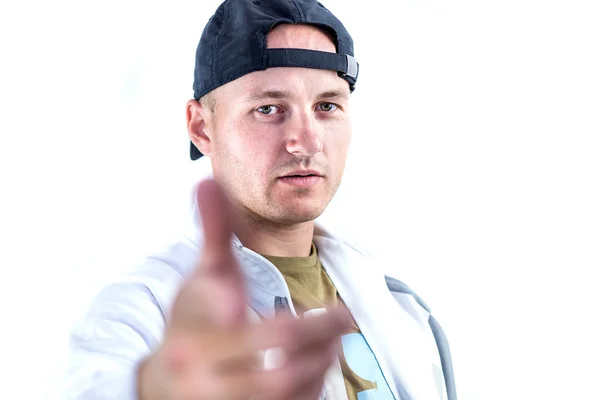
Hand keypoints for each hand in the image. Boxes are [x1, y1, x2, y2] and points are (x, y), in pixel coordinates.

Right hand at [138, 179, 352, 399]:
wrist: (167, 380)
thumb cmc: (192, 321)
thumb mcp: (200, 276)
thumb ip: (211, 232)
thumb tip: (208, 180)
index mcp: (188, 334)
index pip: (215, 321)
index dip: (235, 310)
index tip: (250, 305)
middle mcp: (200, 376)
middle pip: (270, 362)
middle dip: (315, 336)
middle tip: (345, 314)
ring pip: (281, 390)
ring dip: (318, 363)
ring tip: (335, 336)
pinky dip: (311, 387)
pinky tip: (321, 362)